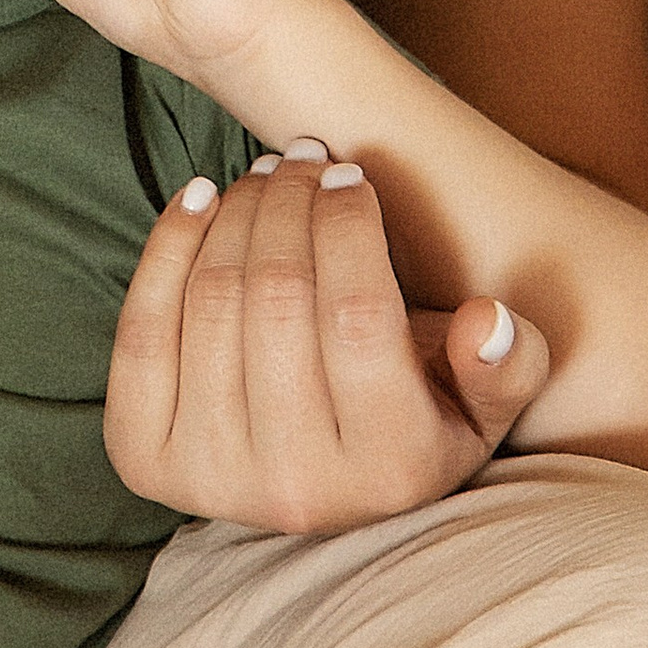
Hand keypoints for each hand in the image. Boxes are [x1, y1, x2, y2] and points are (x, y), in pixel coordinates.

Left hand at [107, 148, 551, 536]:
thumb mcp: (480, 404)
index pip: (358, 317)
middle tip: (302, 157)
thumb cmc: (409, 421)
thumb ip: (506, 362)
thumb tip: (487, 319)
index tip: (348, 173)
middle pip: (278, 300)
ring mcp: (211, 477)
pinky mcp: (144, 456)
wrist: (317, 490)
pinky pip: (142, 329)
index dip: (348, 226)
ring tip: (264, 174)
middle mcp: (296, 486)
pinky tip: (202, 197)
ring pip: (213, 303)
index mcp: (390, 469)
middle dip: (289, 204)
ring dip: (237, 214)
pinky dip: (168, 247)